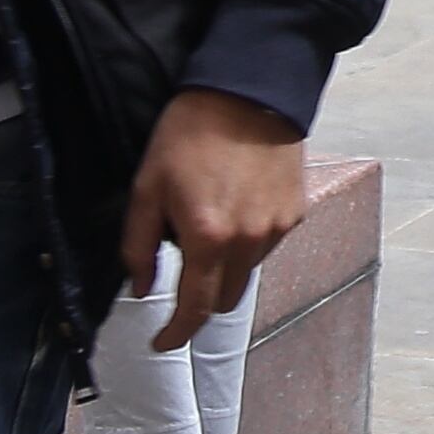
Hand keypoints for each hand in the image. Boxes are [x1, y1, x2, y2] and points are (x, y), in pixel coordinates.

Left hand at [120, 89, 306, 352]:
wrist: (247, 92)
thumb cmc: (191, 134)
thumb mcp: (147, 187)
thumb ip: (138, 246)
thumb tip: (141, 288)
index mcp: (207, 239)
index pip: (194, 310)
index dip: (175, 334)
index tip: (163, 342)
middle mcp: (248, 240)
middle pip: (225, 300)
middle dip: (202, 300)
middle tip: (184, 278)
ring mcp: (276, 227)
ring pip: (247, 271)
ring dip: (227, 266)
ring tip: (213, 226)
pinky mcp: (295, 211)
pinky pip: (268, 244)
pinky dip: (250, 240)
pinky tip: (238, 208)